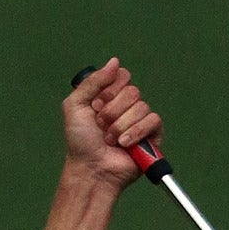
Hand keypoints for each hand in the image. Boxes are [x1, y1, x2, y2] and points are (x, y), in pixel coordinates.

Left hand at [63, 59, 161, 190]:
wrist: (90, 168)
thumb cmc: (80, 141)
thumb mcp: (75, 105)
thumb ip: (93, 81)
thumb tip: (115, 61)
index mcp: (110, 95)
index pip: (122, 76)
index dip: (109, 90)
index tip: (95, 105)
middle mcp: (126, 106)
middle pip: (132, 91)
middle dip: (112, 110)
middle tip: (101, 125)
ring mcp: (140, 120)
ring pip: (141, 107)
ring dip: (120, 125)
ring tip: (110, 140)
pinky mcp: (152, 135)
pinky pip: (153, 121)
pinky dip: (136, 133)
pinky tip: (124, 144)